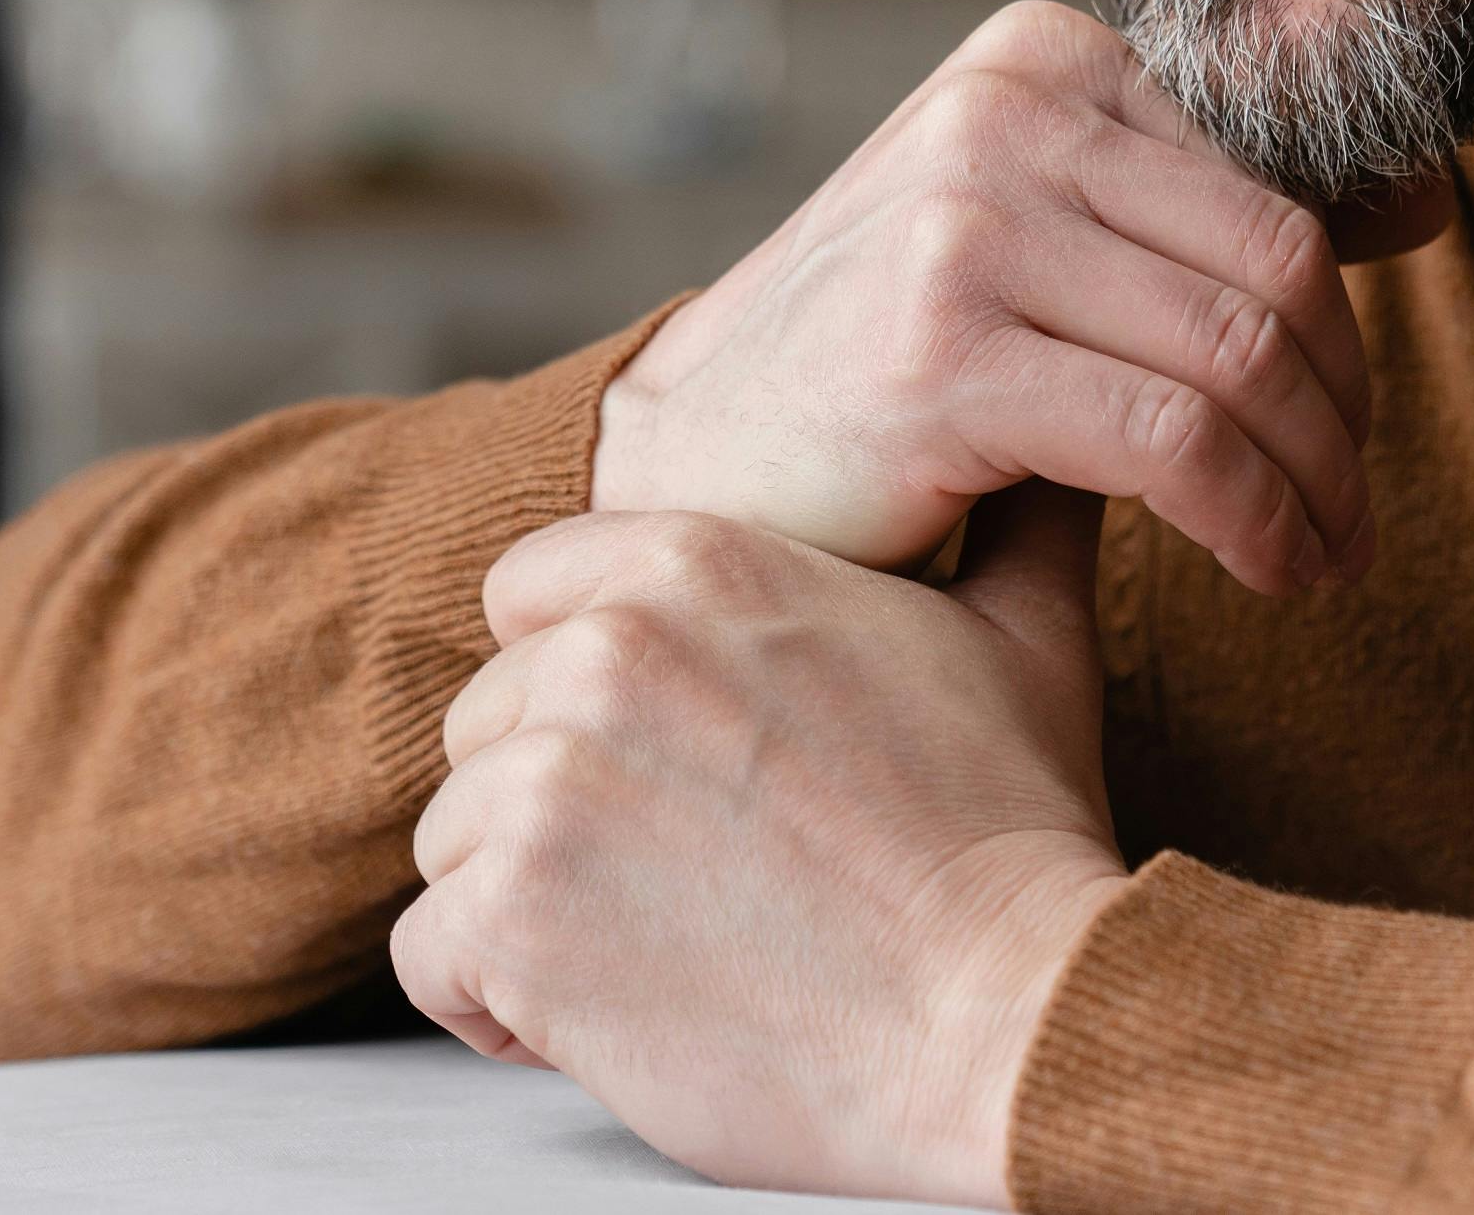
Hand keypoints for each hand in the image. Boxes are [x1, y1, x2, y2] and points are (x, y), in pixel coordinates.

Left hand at [393, 487, 1127, 1205]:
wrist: (1012, 1017)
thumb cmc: (1014, 840)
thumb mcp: (1026, 638)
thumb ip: (1008, 523)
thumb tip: (1045, 457)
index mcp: (695, 561)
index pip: (525, 592)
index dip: (572, 681)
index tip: (652, 757)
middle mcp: (599, 653)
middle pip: (485, 724)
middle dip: (560, 804)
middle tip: (685, 874)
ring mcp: (545, 784)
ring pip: (454, 841)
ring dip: (532, 905)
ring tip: (663, 946)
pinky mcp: (513, 917)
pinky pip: (428, 957)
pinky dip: (496, 1002)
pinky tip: (603, 1016)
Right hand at [594, 0, 1448, 593]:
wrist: (691, 458)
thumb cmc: (887, 360)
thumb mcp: (1044, 244)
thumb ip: (1201, 214)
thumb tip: (1423, 204)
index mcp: (1037, 58)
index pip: (1274, 181)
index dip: (1341, 320)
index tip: (1343, 428)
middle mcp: (1002, 111)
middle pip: (1279, 265)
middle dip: (1344, 410)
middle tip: (1352, 517)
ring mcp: (965, 224)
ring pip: (1243, 357)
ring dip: (1317, 483)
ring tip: (1322, 558)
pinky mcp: (944, 354)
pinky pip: (1178, 445)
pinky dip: (1257, 522)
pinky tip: (1268, 571)